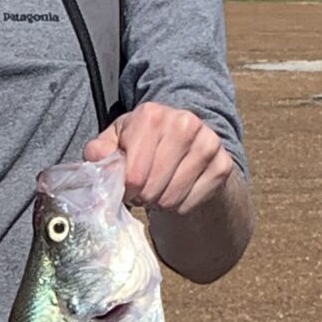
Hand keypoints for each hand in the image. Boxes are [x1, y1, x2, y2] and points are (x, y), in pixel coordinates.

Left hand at [84, 102, 234, 215]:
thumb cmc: (139, 143)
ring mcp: (208, 143)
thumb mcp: (114, 141)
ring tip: (156, 189)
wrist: (182, 143)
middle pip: (152, 188)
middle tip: (140, 190)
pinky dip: (179, 206)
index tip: (125, 186)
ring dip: (159, 202)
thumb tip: (98, 160)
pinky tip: (175, 191)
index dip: (125, 188)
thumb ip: (99, 151)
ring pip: (172, 198)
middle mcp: (185, 123)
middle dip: (141, 196)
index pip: (133, 174)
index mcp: (152, 115)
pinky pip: (191, 203)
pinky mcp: (223, 164)